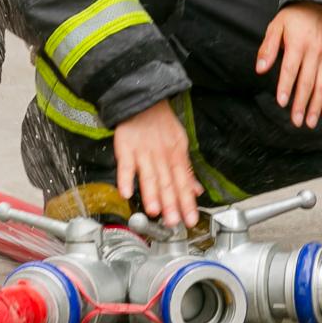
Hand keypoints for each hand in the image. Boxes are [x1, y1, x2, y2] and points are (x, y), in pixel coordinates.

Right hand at [112, 101, 200, 229]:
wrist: (143, 101)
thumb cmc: (161, 124)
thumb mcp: (180, 144)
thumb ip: (186, 170)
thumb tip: (196, 191)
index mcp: (176, 155)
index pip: (184, 182)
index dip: (187, 202)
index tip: (191, 220)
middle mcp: (161, 155)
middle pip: (167, 182)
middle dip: (171, 203)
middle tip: (174, 221)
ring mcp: (143, 152)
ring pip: (149, 175)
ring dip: (152, 193)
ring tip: (155, 211)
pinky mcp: (126, 147)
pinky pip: (125, 164)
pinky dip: (125, 178)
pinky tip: (126, 192)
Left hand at [256, 2, 321, 127]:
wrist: (318, 6)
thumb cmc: (292, 18)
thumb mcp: (275, 26)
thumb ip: (268, 47)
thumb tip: (260, 68)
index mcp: (298, 44)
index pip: (291, 68)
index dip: (286, 86)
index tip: (281, 102)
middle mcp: (315, 52)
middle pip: (308, 81)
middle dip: (302, 103)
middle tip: (296, 121)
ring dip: (317, 106)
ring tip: (310, 123)